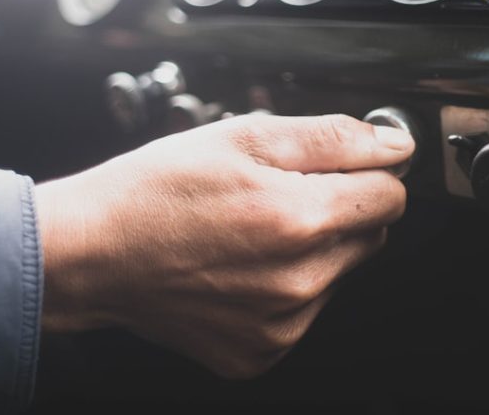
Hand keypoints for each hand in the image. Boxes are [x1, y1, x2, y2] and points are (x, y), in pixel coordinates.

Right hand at [34, 113, 412, 377]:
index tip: (339, 165)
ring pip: (339, 271)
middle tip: (278, 192)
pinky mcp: (262, 351)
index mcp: (300, 219)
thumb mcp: (245, 136)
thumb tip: (396, 145)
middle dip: (339, 207)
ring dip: (313, 247)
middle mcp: (299, 281)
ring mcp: (281, 324)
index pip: (391, 194)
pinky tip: (240, 264)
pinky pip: (305, 308)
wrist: (92, 253)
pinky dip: (285, 285)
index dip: (369, 170)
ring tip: (249, 229)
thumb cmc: (158, 190)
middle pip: (370, 234)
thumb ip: (333, 138)